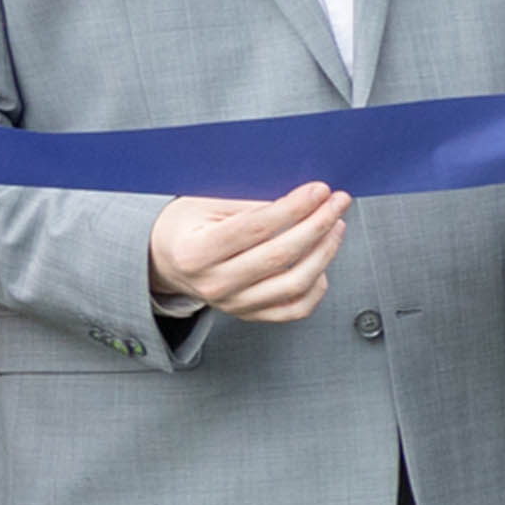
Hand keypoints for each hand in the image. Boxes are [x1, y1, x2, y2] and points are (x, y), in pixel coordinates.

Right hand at [152, 182, 348, 321]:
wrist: (167, 258)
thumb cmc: (188, 225)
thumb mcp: (207, 204)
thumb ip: (252, 204)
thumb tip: (304, 199)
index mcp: (196, 251)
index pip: (257, 228)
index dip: (295, 208)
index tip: (320, 190)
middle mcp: (213, 283)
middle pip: (281, 256)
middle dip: (318, 224)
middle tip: (337, 202)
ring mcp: (232, 304)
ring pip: (295, 284)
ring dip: (324, 252)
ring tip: (335, 225)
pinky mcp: (249, 314)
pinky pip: (294, 308)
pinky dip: (317, 286)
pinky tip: (322, 261)